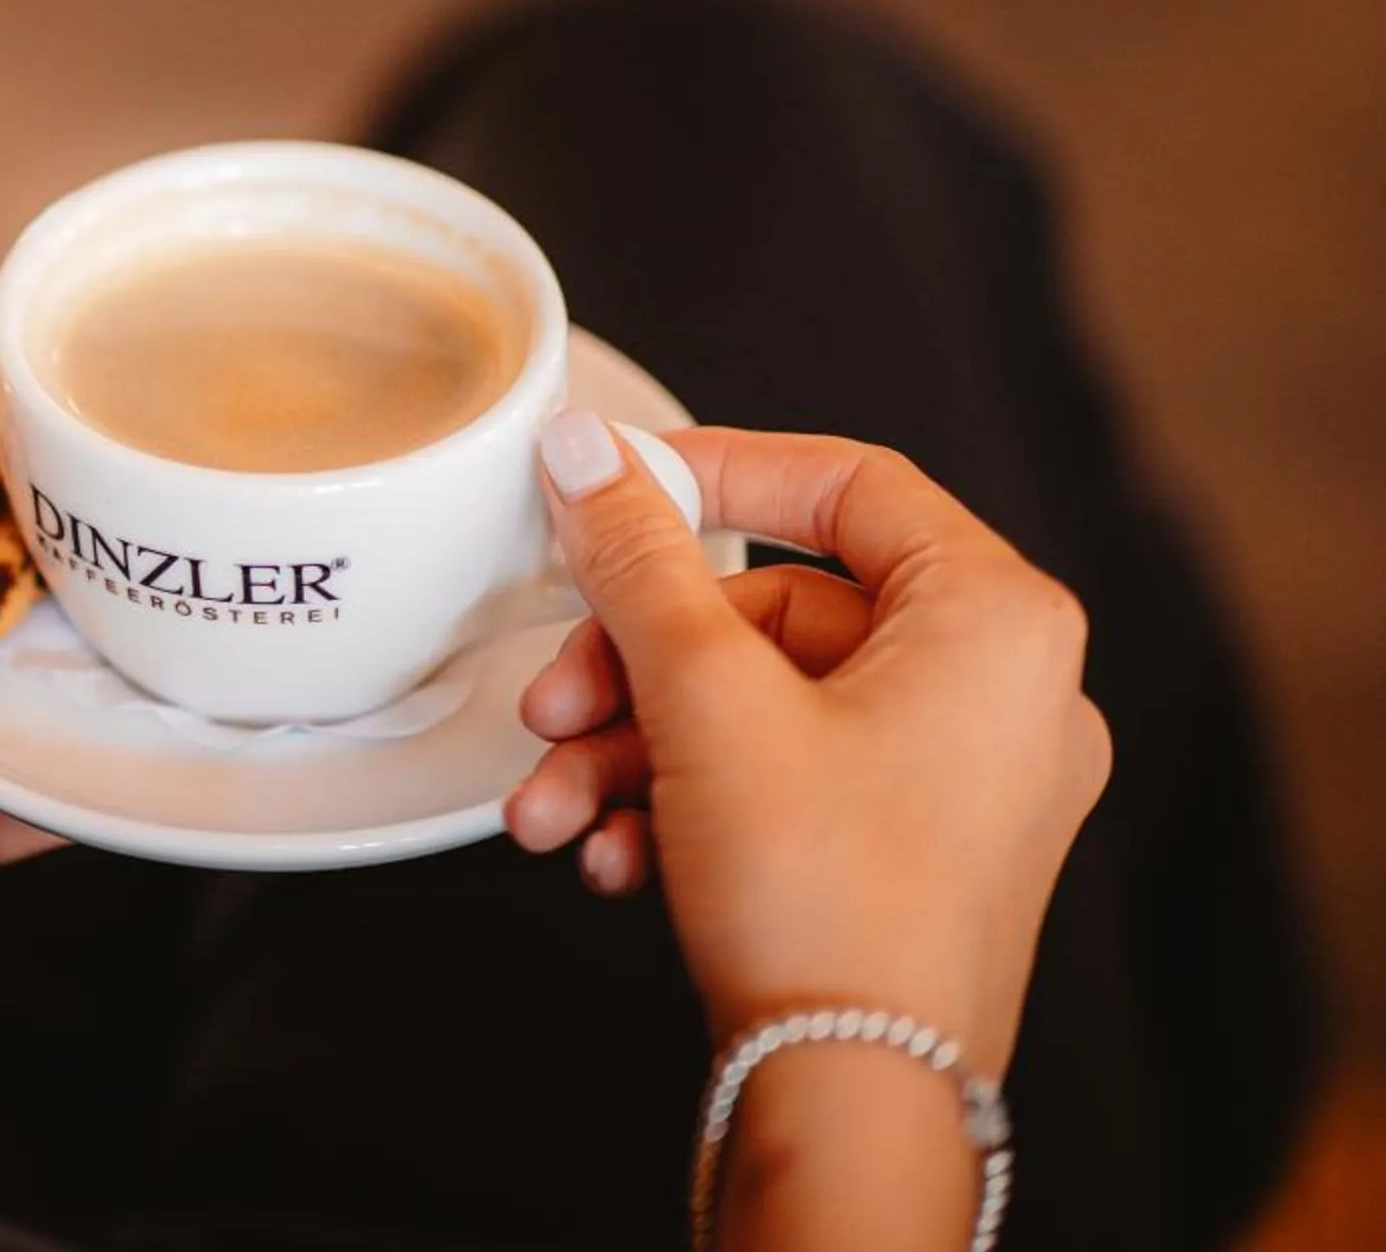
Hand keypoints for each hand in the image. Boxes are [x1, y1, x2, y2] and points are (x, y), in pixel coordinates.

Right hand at [505, 420, 1110, 1067]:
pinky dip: (685, 803)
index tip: (619, 489)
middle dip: (635, 665)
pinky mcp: (912, 854)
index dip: (717, 470)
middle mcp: (1002, 694)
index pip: (849, 484)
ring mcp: (962, 783)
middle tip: (555, 697)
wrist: (854, 1101)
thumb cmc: (831, 908)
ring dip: (634, 748)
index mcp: (997, 623)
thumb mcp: (704, 697)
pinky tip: (615, 853)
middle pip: (776, 613)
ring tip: (557, 805)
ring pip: (760, 707)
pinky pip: (782, 780)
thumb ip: (638, 559)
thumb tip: (593, 455)